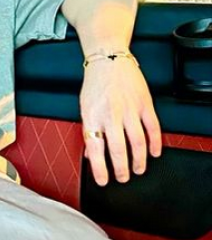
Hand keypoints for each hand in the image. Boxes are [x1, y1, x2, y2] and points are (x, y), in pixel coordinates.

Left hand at [80, 58, 161, 185]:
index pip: (95, 149)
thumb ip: (89, 130)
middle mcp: (111, 114)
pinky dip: (155, 143)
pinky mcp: (144, 104)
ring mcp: (129, 109)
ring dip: (139, 160)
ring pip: (137, 141)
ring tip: (138, 169)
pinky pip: (152, 127)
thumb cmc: (95, 84)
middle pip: (118, 149)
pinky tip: (154, 152)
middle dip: (121, 169)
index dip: (100, 168)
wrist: (108, 59)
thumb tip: (91, 154)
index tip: (103, 181)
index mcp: (92, 116)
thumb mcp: (85, 108)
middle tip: (124, 178)